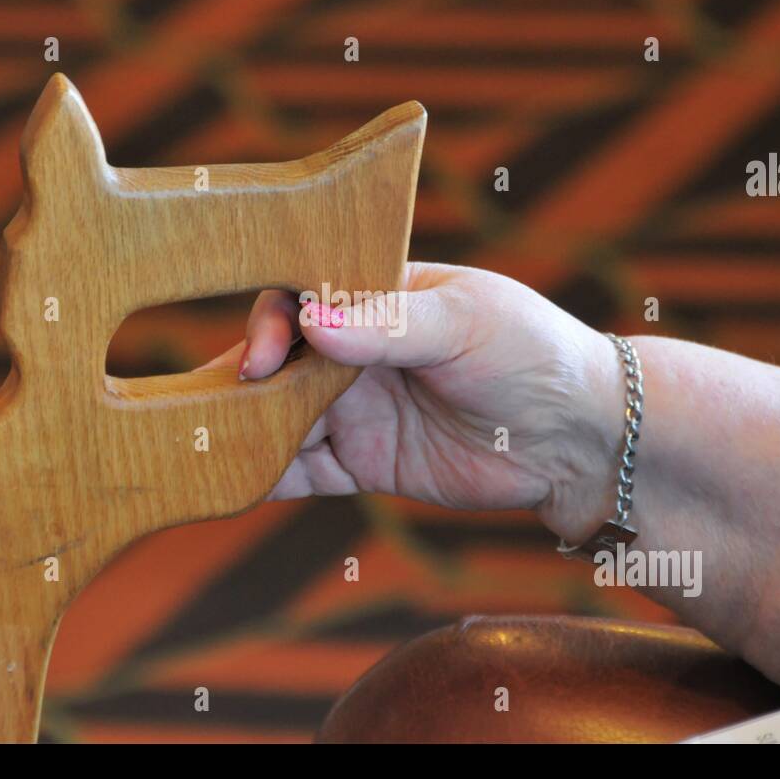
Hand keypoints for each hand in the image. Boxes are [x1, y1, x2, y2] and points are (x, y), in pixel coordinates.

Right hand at [205, 262, 621, 541]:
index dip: (269, 324)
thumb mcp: (465, 323)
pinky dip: (264, 476)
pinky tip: (231, 483)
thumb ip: (388, 324)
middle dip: (237, 381)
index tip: (262, 359)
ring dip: (241, 431)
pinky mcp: (362, 462)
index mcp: (376, 296)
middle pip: (276, 360)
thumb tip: (309, 322)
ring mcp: (354, 407)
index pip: (299, 295)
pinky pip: (299, 469)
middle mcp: (354, 349)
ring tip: (200, 450)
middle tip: (202, 409)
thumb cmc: (532, 354)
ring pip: (277, 417)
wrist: (579, 438)